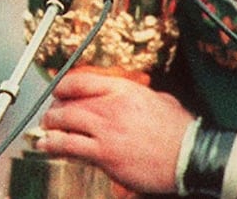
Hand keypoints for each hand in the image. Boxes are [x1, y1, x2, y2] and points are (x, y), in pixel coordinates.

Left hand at [35, 71, 193, 193]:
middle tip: (51, 115)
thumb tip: (130, 96)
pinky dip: (53, 144)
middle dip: (55, 108)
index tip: (58, 91)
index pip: (82, 81)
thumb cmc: (181, 132)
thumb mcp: (160, 100)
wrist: (191, 156)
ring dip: (50, 125)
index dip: (64, 85)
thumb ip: (139, 96)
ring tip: (45, 129)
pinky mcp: (105, 154)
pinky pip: (69, 146)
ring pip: (64, 121)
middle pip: (69, 101)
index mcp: (125, 89)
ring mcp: (106, 130)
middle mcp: (111, 106)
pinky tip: (46, 145)